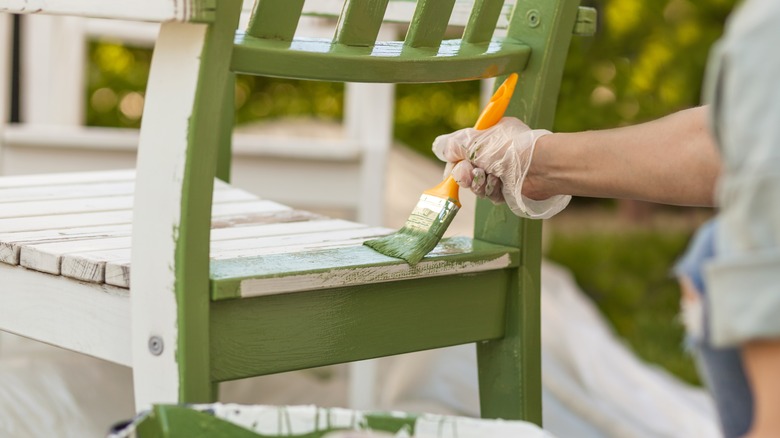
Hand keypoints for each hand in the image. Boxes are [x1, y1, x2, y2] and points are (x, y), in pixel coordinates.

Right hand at [432, 117, 569, 218]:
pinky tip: (500, 185)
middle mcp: (494, 154)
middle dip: (466, 175)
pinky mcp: (508, 190)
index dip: (455, 160)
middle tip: (472, 174)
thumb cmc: (508, 149)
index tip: (453, 166)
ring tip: (490, 178)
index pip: (463, 150)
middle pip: (467, 170)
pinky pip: (490, 195)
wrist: (539, 167)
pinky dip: (492, 191)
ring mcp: (501, 172)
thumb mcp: (475, 141)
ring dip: (479, 184)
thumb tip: (440, 148)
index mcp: (488, 137)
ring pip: (477, 185)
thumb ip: (454, 145)